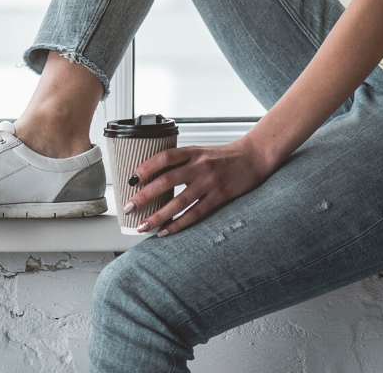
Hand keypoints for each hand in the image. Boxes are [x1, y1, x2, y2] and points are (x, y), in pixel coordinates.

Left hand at [123, 135, 276, 237]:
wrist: (253, 157)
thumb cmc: (224, 156)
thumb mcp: (200, 151)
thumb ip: (181, 160)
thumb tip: (155, 174)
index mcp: (191, 152)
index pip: (164, 157)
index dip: (146, 167)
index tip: (131, 178)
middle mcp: (199, 166)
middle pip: (167, 181)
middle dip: (145, 195)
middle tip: (129, 206)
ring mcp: (209, 183)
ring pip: (179, 202)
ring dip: (159, 215)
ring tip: (143, 225)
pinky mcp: (219, 197)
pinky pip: (196, 213)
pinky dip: (179, 224)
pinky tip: (166, 231)